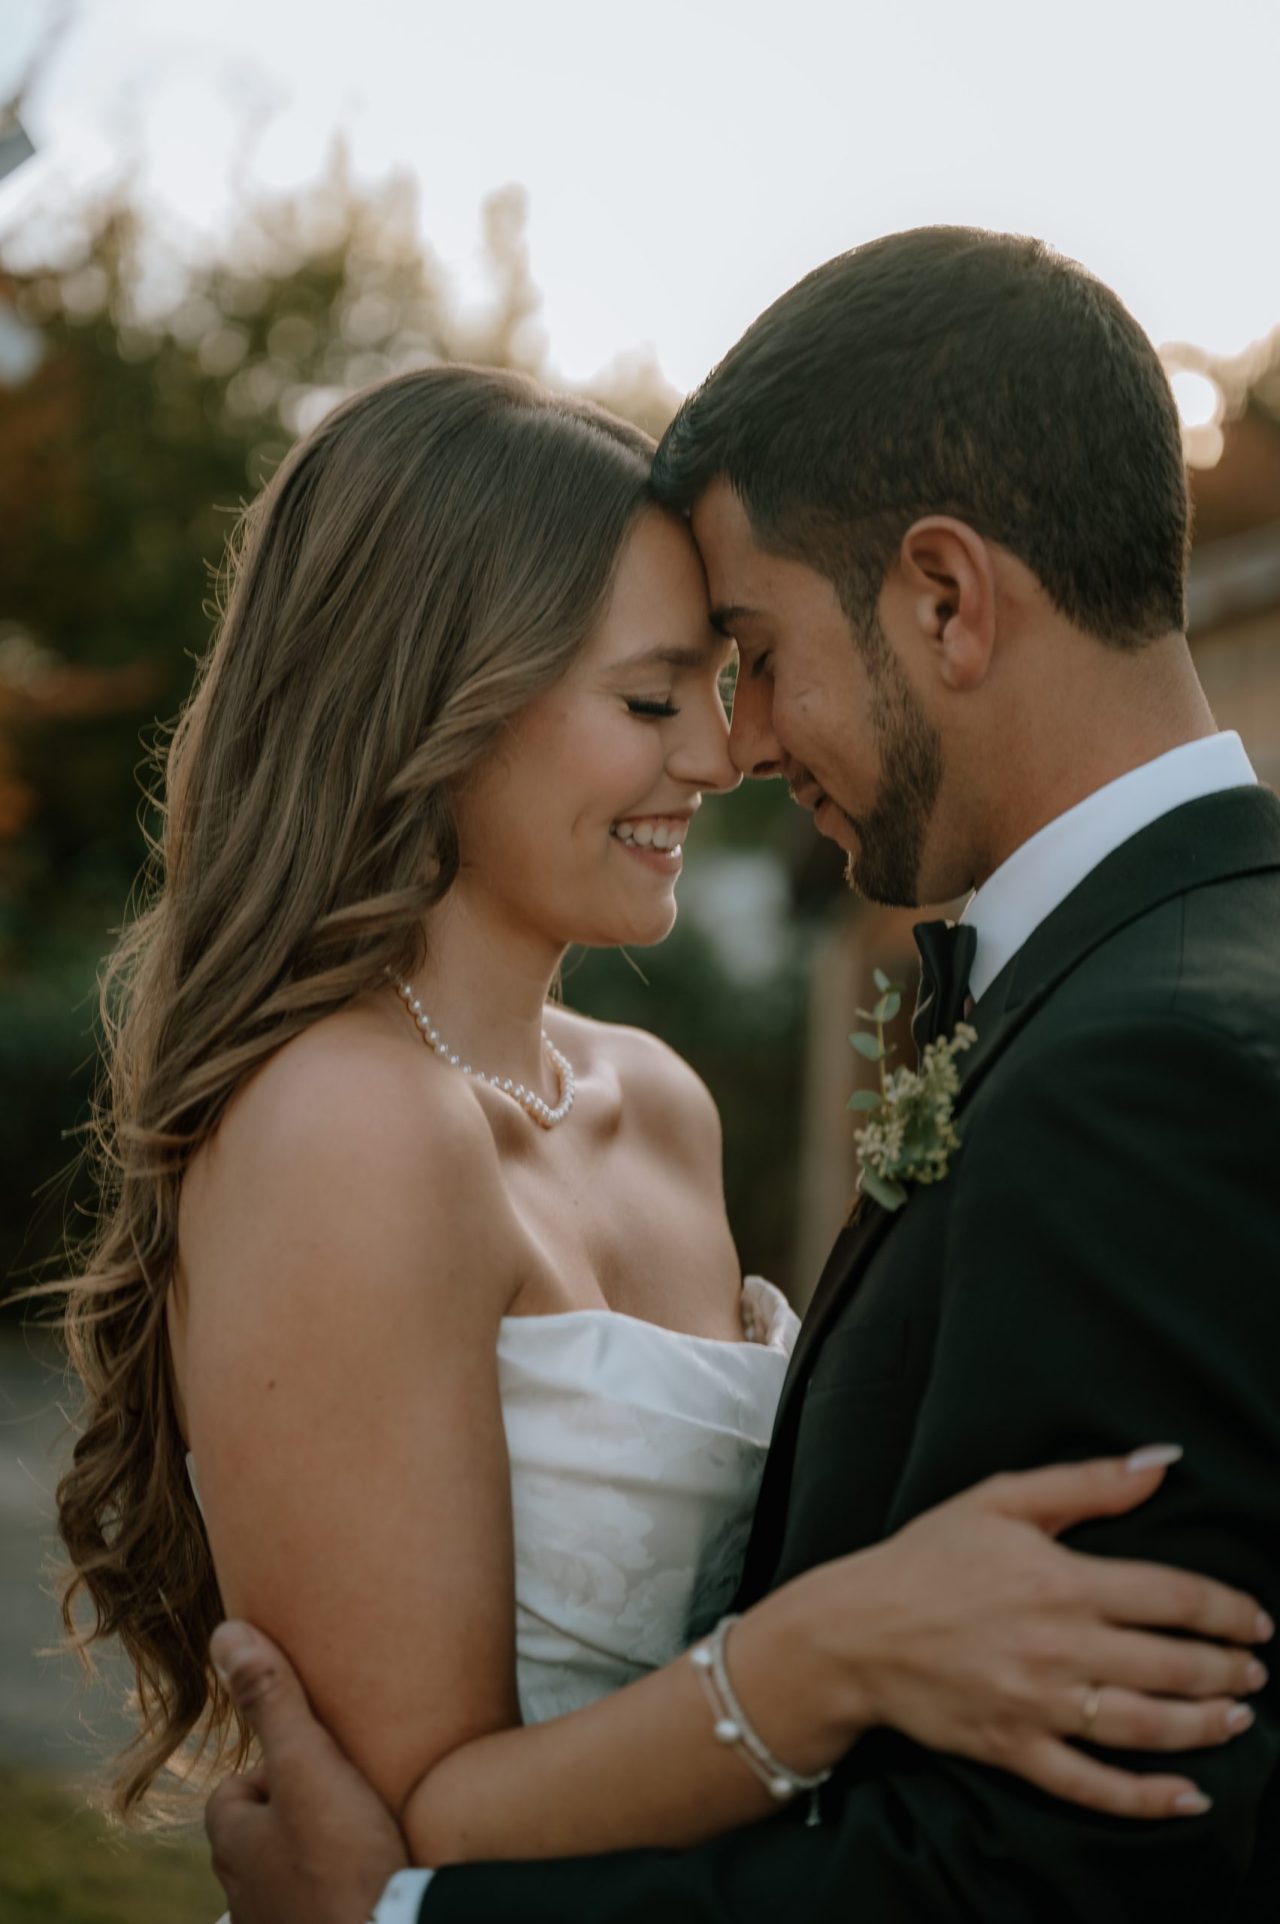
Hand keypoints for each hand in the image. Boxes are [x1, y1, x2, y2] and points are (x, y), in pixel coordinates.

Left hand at [205, 1621, 408, 1923]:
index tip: (319, 1761)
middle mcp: (244, 1893)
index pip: (234, 1791)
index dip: (275, 1769)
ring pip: (289, 1874)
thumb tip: (226, 1633)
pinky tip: (373, 1879)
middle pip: (263, 1833)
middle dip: (297, 1814)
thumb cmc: (345, 1863)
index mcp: (234, 1845)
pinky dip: (339, 1890)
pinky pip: (319, 1906)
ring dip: (319, 1855)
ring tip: (366, 1837)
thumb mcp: (310, 1765)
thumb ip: (272, 1701)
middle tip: (347, 1796)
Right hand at [840, 1450, 1271, 1818]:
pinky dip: (1147, 1798)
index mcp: (1062, 1581)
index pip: (1172, 1597)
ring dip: (1205, 1726)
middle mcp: (1059, 1647)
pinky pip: (1093, 1786)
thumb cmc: (926, 1558)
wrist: (854, 1630)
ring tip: (1237, 1718)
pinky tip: (1189, 1795)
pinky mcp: (1015, 1750)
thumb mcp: (1001, 1500)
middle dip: (1227, 1670)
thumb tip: (1162, 1462)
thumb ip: (1088, 1482)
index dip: (1226, 1610)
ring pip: (1146, 1726)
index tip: (1254, 1620)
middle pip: (1171, 1665)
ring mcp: (1038, 1705)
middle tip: (1254, 1671)